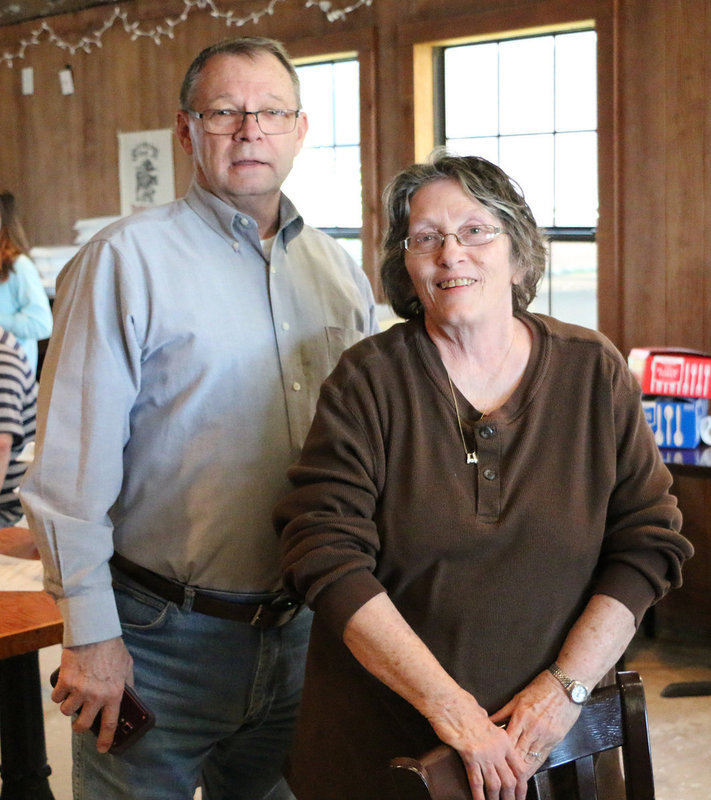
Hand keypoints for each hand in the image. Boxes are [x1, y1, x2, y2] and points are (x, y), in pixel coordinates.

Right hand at [51, 637, 132, 752]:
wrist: (94, 632)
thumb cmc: (112, 648)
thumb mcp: (127, 666)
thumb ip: (127, 683)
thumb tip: (129, 695)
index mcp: (114, 694)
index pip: (110, 724)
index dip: (105, 739)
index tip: (102, 748)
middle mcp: (96, 696)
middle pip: (82, 724)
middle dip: (80, 724)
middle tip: (81, 718)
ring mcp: (79, 690)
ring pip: (67, 712)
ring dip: (69, 705)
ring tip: (75, 694)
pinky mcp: (65, 682)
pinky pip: (57, 698)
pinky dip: (59, 693)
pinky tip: (65, 685)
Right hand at [427, 690, 528, 799]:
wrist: (451, 703)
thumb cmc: (464, 706)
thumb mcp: (484, 716)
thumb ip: (489, 726)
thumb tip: (487, 725)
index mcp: (503, 739)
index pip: (518, 767)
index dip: (521, 785)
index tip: (520, 794)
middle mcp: (497, 748)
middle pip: (510, 780)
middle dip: (510, 797)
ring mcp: (484, 753)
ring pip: (495, 784)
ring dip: (496, 799)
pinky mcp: (470, 756)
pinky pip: (477, 781)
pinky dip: (478, 795)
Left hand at [490, 670, 581, 780]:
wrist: (565, 686)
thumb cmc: (540, 688)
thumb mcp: (518, 698)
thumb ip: (503, 712)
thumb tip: (488, 721)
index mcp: (521, 716)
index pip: (507, 741)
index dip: (500, 753)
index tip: (493, 760)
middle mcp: (533, 728)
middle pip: (518, 754)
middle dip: (510, 766)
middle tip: (502, 774)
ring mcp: (546, 735)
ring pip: (531, 759)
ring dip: (522, 769)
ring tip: (513, 778)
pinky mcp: (556, 738)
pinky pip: (543, 756)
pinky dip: (535, 764)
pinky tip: (529, 770)